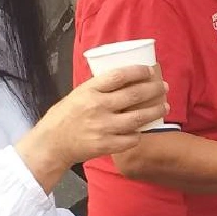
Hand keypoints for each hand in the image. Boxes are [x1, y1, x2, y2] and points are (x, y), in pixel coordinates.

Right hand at [19, 65, 167, 173]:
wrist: (52, 144)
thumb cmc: (65, 116)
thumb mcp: (78, 94)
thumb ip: (99, 88)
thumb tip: (125, 78)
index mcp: (89, 91)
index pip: (118, 76)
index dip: (137, 71)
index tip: (149, 71)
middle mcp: (97, 107)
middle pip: (134, 95)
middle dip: (154, 89)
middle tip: (164, 87)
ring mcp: (103, 127)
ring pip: (138, 118)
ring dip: (155, 111)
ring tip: (164, 106)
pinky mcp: (106, 144)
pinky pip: (132, 138)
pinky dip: (140, 133)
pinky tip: (143, 129)